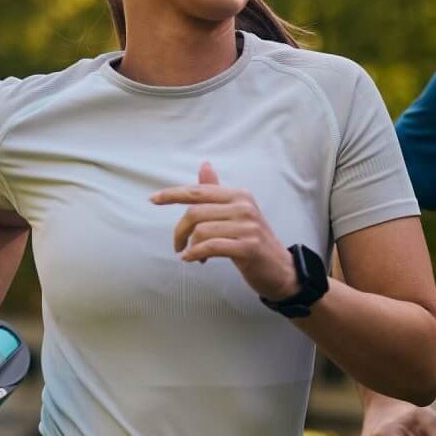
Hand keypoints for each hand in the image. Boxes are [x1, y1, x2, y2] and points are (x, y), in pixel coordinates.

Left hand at [150, 162, 299, 300]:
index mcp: (239, 195)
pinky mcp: (248, 247)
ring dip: (189, 246)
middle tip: (177, 244)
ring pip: (201, 231)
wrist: (281, 269)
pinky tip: (193, 260)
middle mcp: (244, 206)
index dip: (173, 194)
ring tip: (192, 254)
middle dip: (180, 230)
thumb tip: (204, 165)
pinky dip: (196, 254)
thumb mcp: (236, 213)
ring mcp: (248, 226)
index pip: (199, 191)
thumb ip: (217, 192)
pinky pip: (211, 247)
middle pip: (195, 212)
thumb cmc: (252, 241)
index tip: (153, 199)